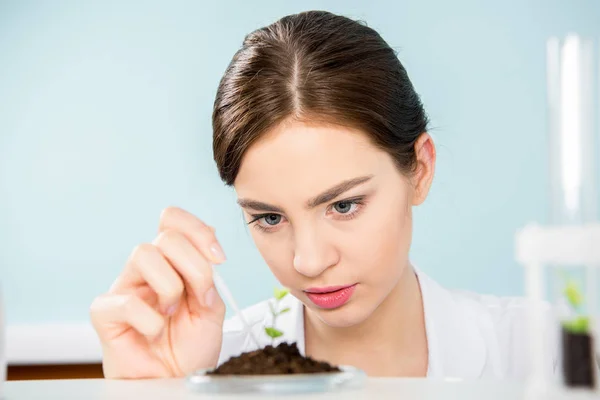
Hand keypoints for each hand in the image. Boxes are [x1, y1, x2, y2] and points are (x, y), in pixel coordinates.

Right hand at [90, 207, 226, 377]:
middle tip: (201, 297)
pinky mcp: (105, 314)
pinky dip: (150, 321)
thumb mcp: (213, 307)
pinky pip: (126, 301)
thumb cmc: (190, 347)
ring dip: (170, 287)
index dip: (197, 229)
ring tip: (172, 313)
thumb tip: (208, 247)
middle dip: (195, 266)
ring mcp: (124, 288)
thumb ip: (209, 277)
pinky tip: (154, 333)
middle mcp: (146, 269)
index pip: (172, 219)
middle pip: (165, 236)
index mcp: (171, 262)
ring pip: (142, 253)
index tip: (218, 257)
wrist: (177, 380)